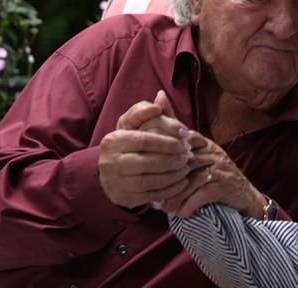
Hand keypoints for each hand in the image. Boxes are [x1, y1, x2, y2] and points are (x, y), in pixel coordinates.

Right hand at [99, 91, 191, 208]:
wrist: (112, 170)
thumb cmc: (129, 143)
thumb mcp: (133, 123)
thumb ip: (145, 110)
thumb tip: (160, 100)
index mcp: (113, 141)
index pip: (144, 140)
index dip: (167, 141)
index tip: (184, 139)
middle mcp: (110, 162)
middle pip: (148, 162)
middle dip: (172, 159)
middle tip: (187, 156)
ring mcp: (115, 183)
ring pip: (150, 181)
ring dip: (173, 175)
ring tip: (185, 168)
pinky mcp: (124, 198)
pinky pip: (151, 195)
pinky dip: (170, 189)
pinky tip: (182, 182)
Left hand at [160, 130, 266, 218]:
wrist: (245, 195)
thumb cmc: (216, 179)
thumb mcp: (201, 162)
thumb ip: (181, 155)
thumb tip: (153, 150)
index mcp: (203, 144)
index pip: (180, 141)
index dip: (163, 154)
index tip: (149, 171)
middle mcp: (212, 152)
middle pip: (183, 162)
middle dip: (166, 181)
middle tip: (153, 196)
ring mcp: (220, 167)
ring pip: (191, 180)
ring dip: (176, 197)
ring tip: (166, 209)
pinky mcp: (226, 184)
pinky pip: (204, 193)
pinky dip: (190, 204)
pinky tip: (182, 213)